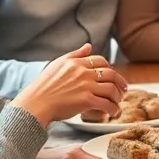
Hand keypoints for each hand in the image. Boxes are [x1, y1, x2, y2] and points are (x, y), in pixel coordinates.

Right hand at [11, 44, 126, 127]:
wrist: (34, 104)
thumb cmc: (42, 87)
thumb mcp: (57, 64)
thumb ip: (75, 54)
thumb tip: (89, 45)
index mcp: (76, 63)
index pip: (101, 61)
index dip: (110, 69)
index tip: (113, 77)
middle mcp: (83, 72)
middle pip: (111, 74)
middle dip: (120, 82)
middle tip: (123, 90)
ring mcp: (85, 86)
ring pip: (111, 89)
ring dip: (118, 97)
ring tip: (118, 102)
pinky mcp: (86, 100)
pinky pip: (106, 104)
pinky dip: (113, 109)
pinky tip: (114, 112)